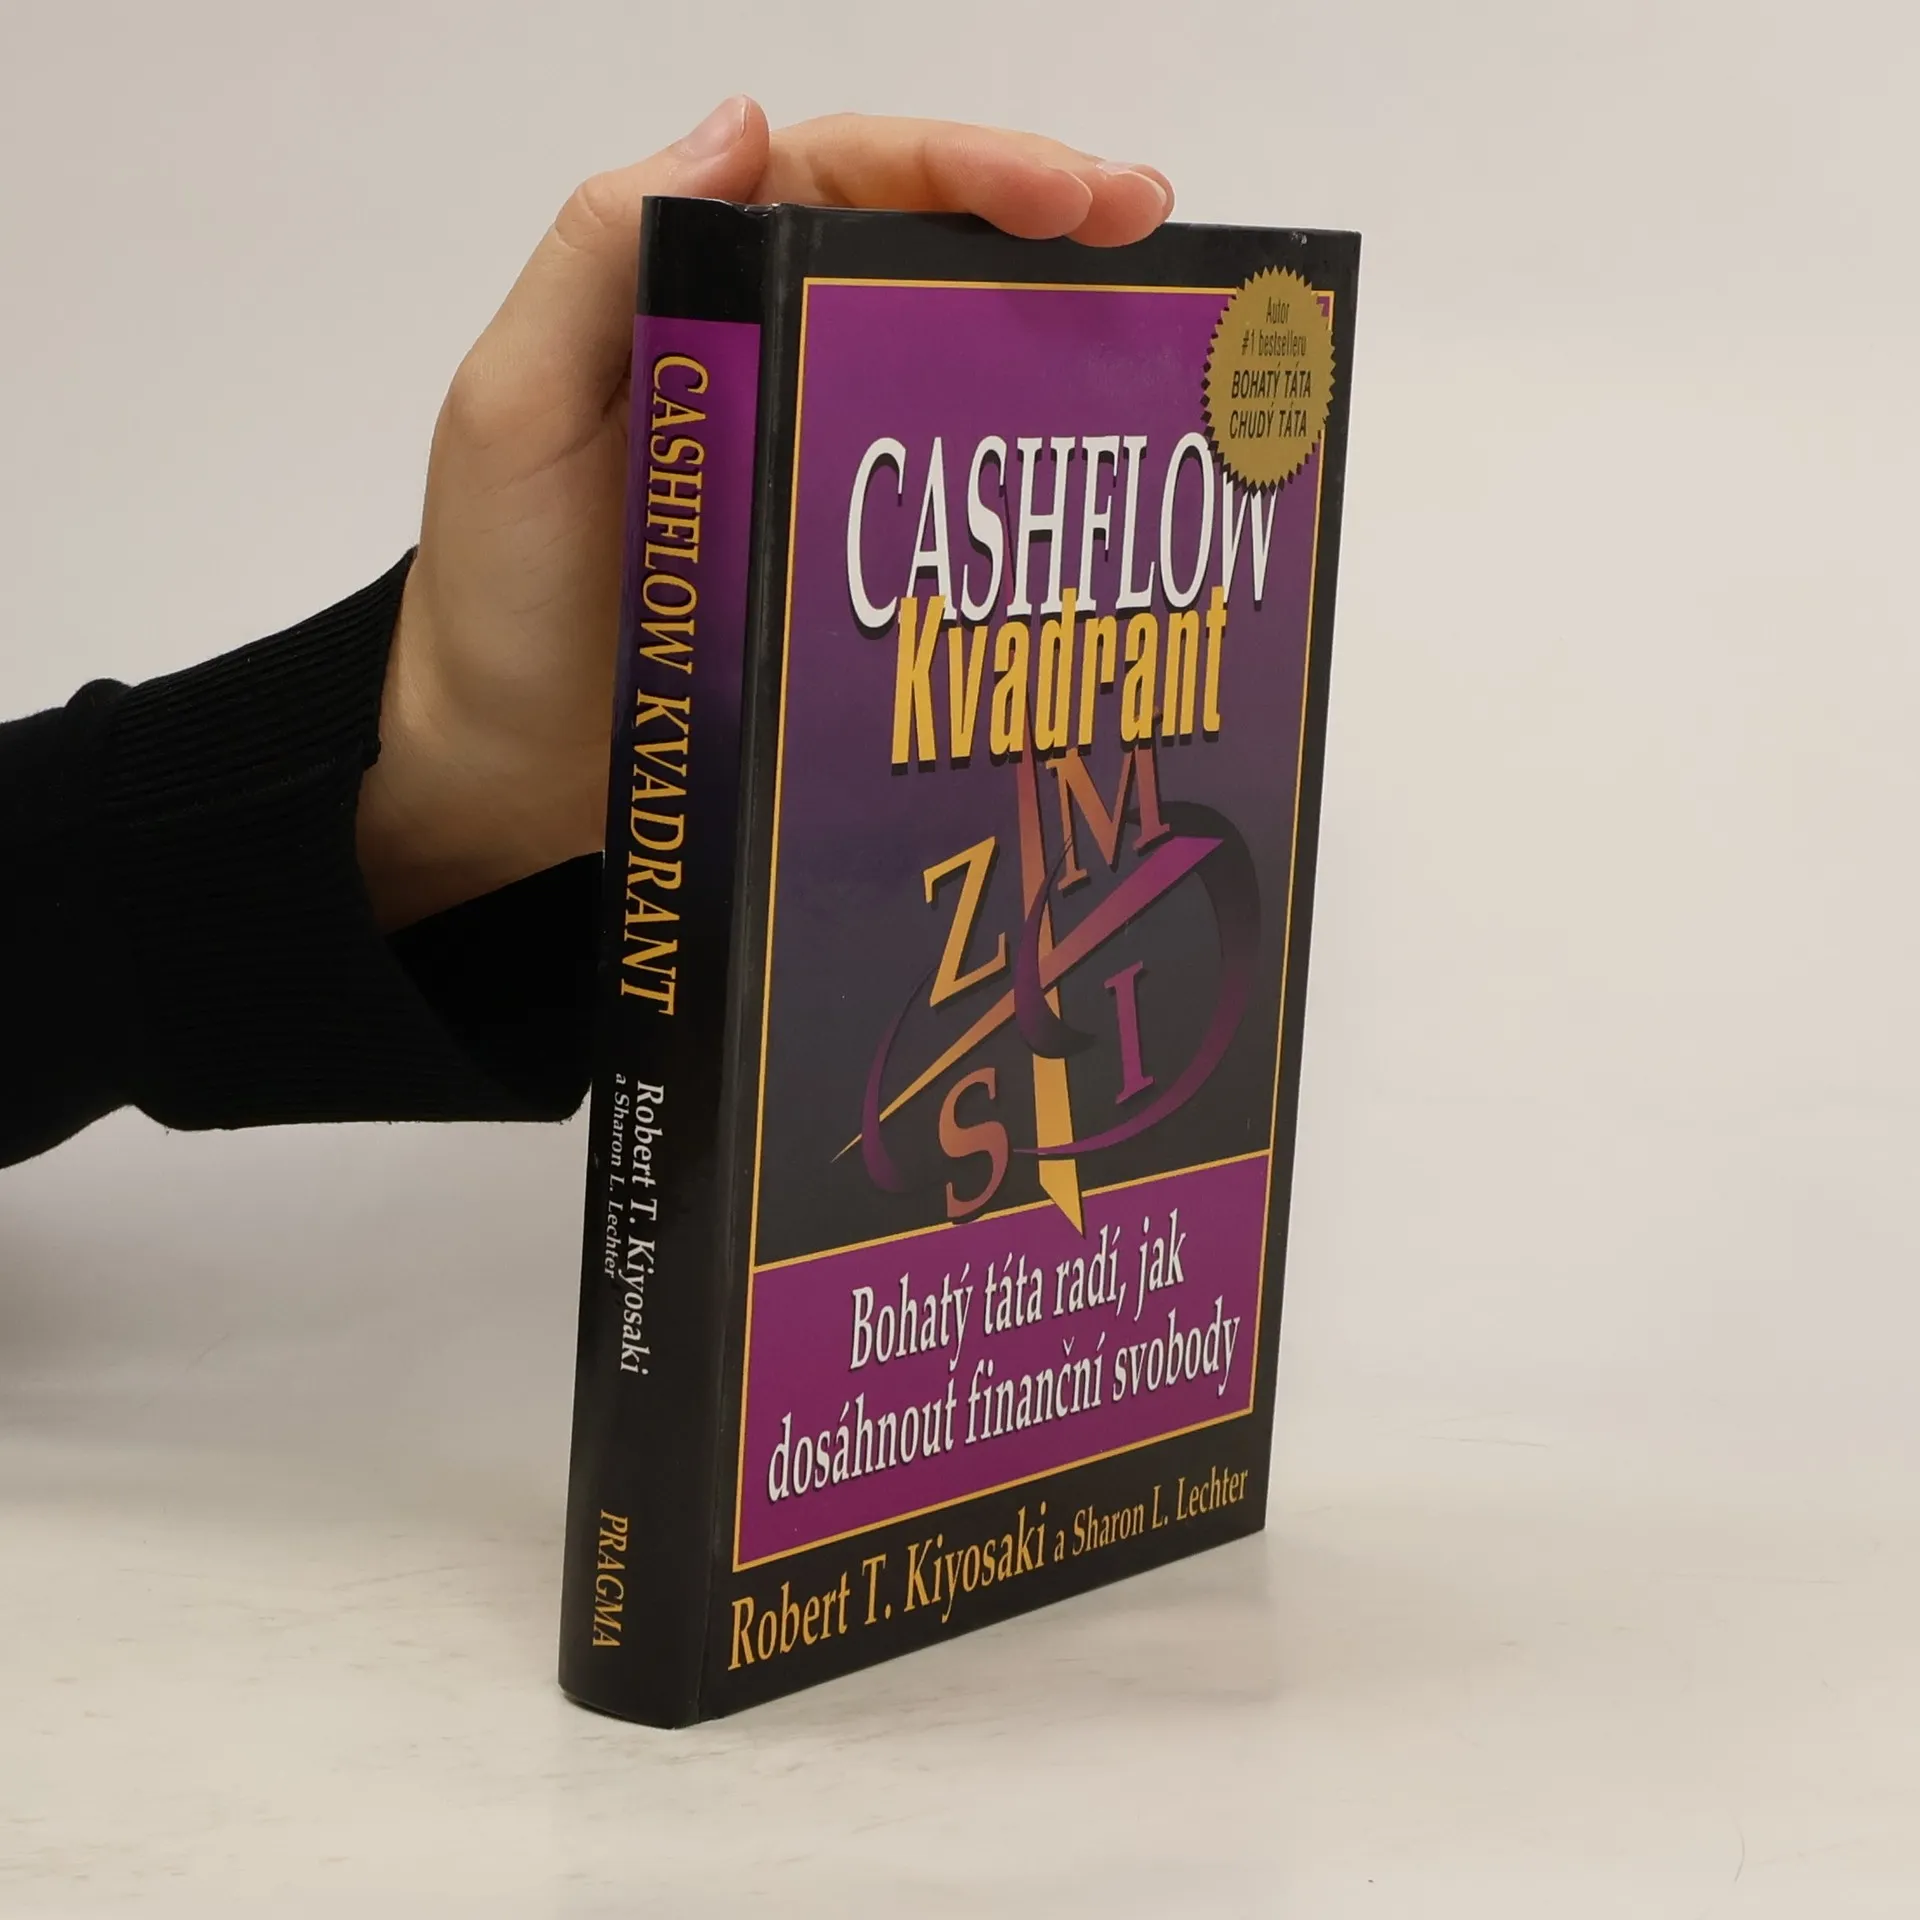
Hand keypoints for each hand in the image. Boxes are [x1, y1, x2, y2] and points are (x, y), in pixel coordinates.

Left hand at [355, 98, 1174, 928]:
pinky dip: (1021, 476)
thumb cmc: (499, 595)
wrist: (508, 773)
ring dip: (1054, 334)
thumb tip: (740, 121)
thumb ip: (600, 255)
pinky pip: (947, 496)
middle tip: (1153, 228)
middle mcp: (770, 356)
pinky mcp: (850, 560)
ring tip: (1159, 326)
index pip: (845, 181)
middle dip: (1045, 224)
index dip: (966, 168)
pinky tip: (1090, 478)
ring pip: (949, 363)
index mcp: (695, 288)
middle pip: (921, 256)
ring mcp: (819, 459)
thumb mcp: (516, 406)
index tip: (1071, 193)